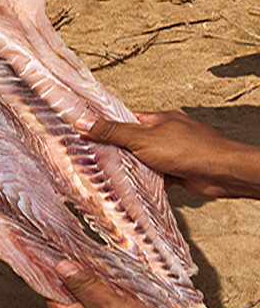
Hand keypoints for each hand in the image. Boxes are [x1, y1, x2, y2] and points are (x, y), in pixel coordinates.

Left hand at [47, 260, 203, 307]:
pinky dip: (117, 300)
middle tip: (94, 261)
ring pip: (94, 300)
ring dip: (104, 287)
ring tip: (114, 276)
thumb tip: (62, 267)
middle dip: (84, 275)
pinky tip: (127, 293)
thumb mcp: (107, 303)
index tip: (64, 250)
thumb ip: (82, 283)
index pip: (51, 286)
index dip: (58, 267)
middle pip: (73, 291)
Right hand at [76, 109, 259, 198]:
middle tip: (93, 157)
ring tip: (109, 174)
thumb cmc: (189, 149)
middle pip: (132, 142)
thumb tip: (83, 122)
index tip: (86, 132)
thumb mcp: (142, 139)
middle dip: (117, 151)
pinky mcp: (177, 173)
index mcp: (156, 120)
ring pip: (143, 161)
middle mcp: (163, 135)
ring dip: (132, 168)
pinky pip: (155, 176)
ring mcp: (171, 154)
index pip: (124, 120)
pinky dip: (146, 182)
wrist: (223, 172)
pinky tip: (134, 188)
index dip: (106, 127)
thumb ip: (112, 132)